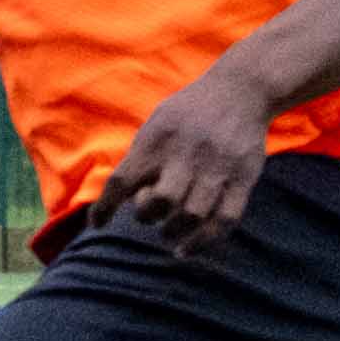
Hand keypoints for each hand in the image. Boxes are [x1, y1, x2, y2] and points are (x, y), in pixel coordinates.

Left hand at [102, 63, 281, 252]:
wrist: (240, 90)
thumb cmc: (189, 113)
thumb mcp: (157, 123)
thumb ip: (139, 158)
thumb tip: (121, 199)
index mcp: (157, 140)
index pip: (122, 180)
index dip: (105, 207)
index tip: (97, 225)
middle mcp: (186, 154)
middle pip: (160, 201)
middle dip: (148, 216)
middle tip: (150, 214)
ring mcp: (217, 167)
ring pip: (192, 215)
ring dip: (174, 232)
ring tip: (169, 232)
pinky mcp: (243, 178)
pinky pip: (224, 220)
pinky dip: (203, 242)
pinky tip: (187, 250)